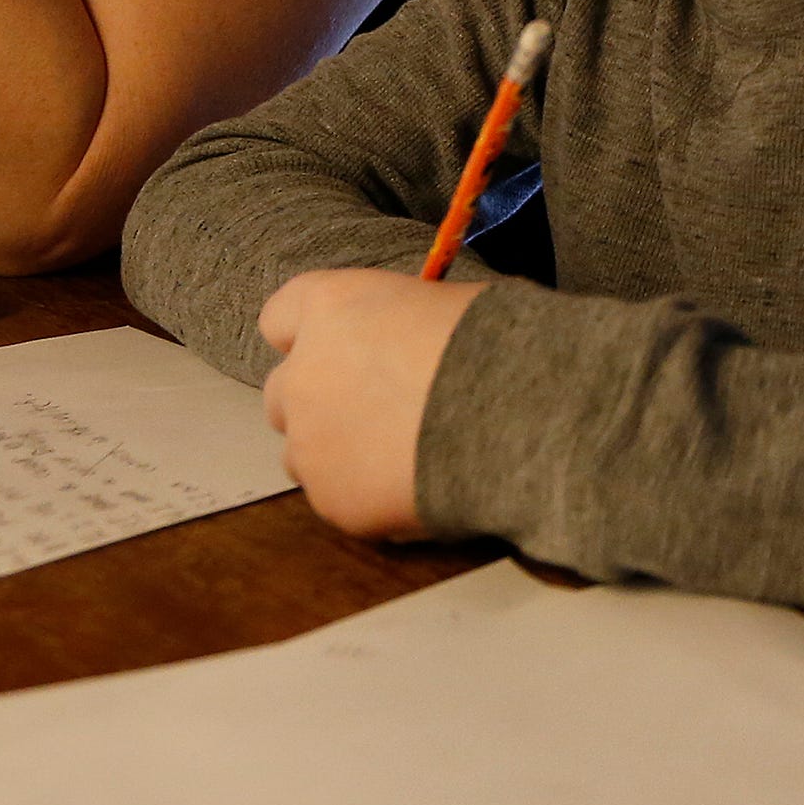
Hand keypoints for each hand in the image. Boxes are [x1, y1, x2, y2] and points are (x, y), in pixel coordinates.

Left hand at [258, 267, 482, 538]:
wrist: (522, 421)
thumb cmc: (499, 344)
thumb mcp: (446, 303)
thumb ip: (400, 322)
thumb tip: (408, 337)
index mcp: (331, 309)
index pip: (281, 316)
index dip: (310, 335)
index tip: (340, 347)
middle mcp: (304, 374)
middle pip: (283, 390)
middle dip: (319, 399)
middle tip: (375, 407)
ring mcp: (311, 443)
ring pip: (303, 452)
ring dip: (337, 451)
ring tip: (400, 455)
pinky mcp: (333, 501)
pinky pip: (337, 498)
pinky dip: (366, 495)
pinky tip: (418, 487)